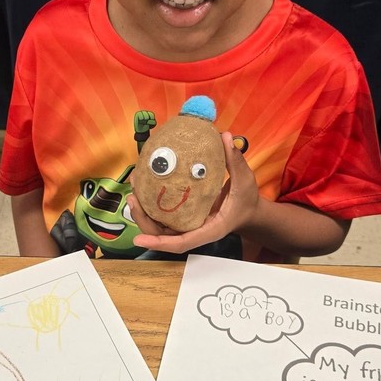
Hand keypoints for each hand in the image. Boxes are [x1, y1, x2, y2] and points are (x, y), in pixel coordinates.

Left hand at [130, 132, 258, 254]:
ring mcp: (187, 225)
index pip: (181, 242)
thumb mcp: (245, 181)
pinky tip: (144, 184)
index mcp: (209, 229)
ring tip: (134, 188)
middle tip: (133, 198)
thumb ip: (235, 160)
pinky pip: (163, 215)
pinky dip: (150, 203)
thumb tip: (225, 137)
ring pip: (159, 226)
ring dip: (142, 211)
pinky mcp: (183, 217)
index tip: (139, 240)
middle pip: (162, 235)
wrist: (248, 212)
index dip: (159, 243)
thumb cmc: (247, 201)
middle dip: (143, 220)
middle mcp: (194, 231)